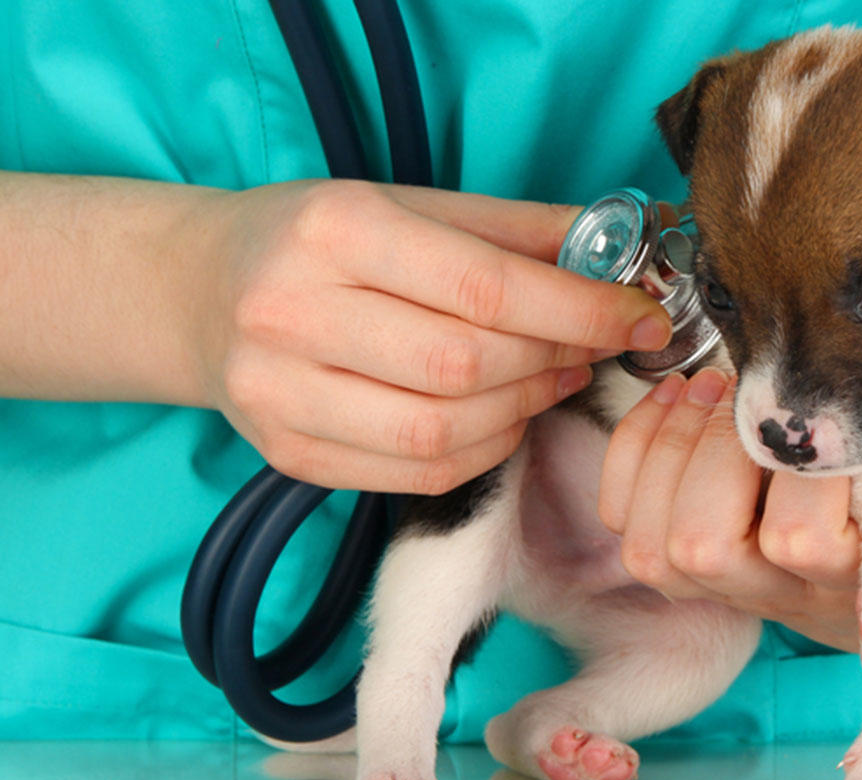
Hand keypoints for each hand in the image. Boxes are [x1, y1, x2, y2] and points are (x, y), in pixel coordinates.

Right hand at [194, 180, 670, 493]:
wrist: (199, 290)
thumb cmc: (319, 239)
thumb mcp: (407, 202)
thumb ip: (514, 229)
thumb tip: (619, 250)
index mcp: (333, 230)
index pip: (484, 287)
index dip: (581, 310)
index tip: (641, 317)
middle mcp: (292, 313)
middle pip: (468, 365)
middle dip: (556, 360)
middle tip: (594, 346)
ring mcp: (280, 394)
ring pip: (443, 431)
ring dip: (525, 411)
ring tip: (552, 377)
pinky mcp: (287, 454)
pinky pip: (416, 474)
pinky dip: (483, 451)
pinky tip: (502, 416)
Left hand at [597, 368, 861, 652]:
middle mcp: (828, 603)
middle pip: (790, 548)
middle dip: (783, 457)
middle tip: (790, 401)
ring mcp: (751, 591)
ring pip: (696, 545)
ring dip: (705, 445)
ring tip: (731, 394)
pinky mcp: (681, 568)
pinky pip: (633, 525)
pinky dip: (647, 445)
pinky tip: (683, 405)